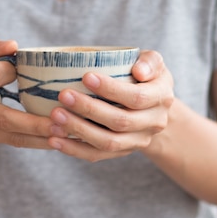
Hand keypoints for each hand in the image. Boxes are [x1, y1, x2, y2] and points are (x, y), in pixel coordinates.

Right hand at [0, 39, 54, 148]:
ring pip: (9, 136)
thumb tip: (14, 46)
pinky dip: (34, 142)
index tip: (22, 67)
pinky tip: (55, 139)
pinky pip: (10, 142)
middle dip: (34, 122)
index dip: (7, 72)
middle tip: (63, 120)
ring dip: (39, 137)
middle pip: (1, 117)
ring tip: (67, 134)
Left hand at [48, 50, 174, 161]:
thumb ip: (150, 62)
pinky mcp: (121, 152)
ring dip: (79, 130)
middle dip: (89, 109)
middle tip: (63, 95)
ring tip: (55, 117)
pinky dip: (74, 149)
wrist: (152, 107)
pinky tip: (54, 139)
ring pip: (108, 142)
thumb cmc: (146, 76)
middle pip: (120, 122)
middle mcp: (153, 123)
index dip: (112, 89)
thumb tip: (139, 71)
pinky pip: (97, 155)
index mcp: (161, 98)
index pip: (137, 97)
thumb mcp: (154, 62)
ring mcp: (137, 141)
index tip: (85, 76)